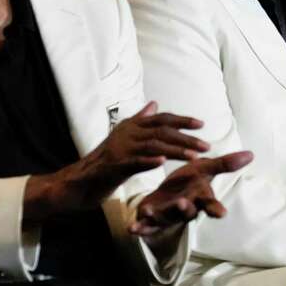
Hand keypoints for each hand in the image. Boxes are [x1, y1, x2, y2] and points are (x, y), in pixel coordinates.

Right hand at [24, 101, 208, 221]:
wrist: (79, 182)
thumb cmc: (105, 161)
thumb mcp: (124, 138)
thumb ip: (140, 121)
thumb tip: (154, 104)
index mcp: (130, 126)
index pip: (161, 119)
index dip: (181, 120)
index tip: (201, 124)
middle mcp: (126, 134)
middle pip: (161, 131)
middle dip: (185, 137)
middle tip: (206, 145)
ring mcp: (119, 150)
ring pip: (152, 146)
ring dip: (175, 150)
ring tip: (194, 156)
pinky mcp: (113, 167)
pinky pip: (133, 162)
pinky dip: (148, 161)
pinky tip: (162, 163)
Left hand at [130, 150, 253, 235]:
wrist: (167, 195)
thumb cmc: (189, 183)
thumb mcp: (205, 170)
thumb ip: (224, 164)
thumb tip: (250, 154)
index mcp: (198, 197)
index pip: (210, 203)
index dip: (215, 209)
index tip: (221, 213)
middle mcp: (185, 208)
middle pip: (187, 211)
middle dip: (185, 209)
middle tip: (183, 203)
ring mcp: (168, 216)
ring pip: (165, 217)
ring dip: (158, 215)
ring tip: (150, 210)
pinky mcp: (152, 220)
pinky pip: (146, 226)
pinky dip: (140, 228)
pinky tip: (132, 229)